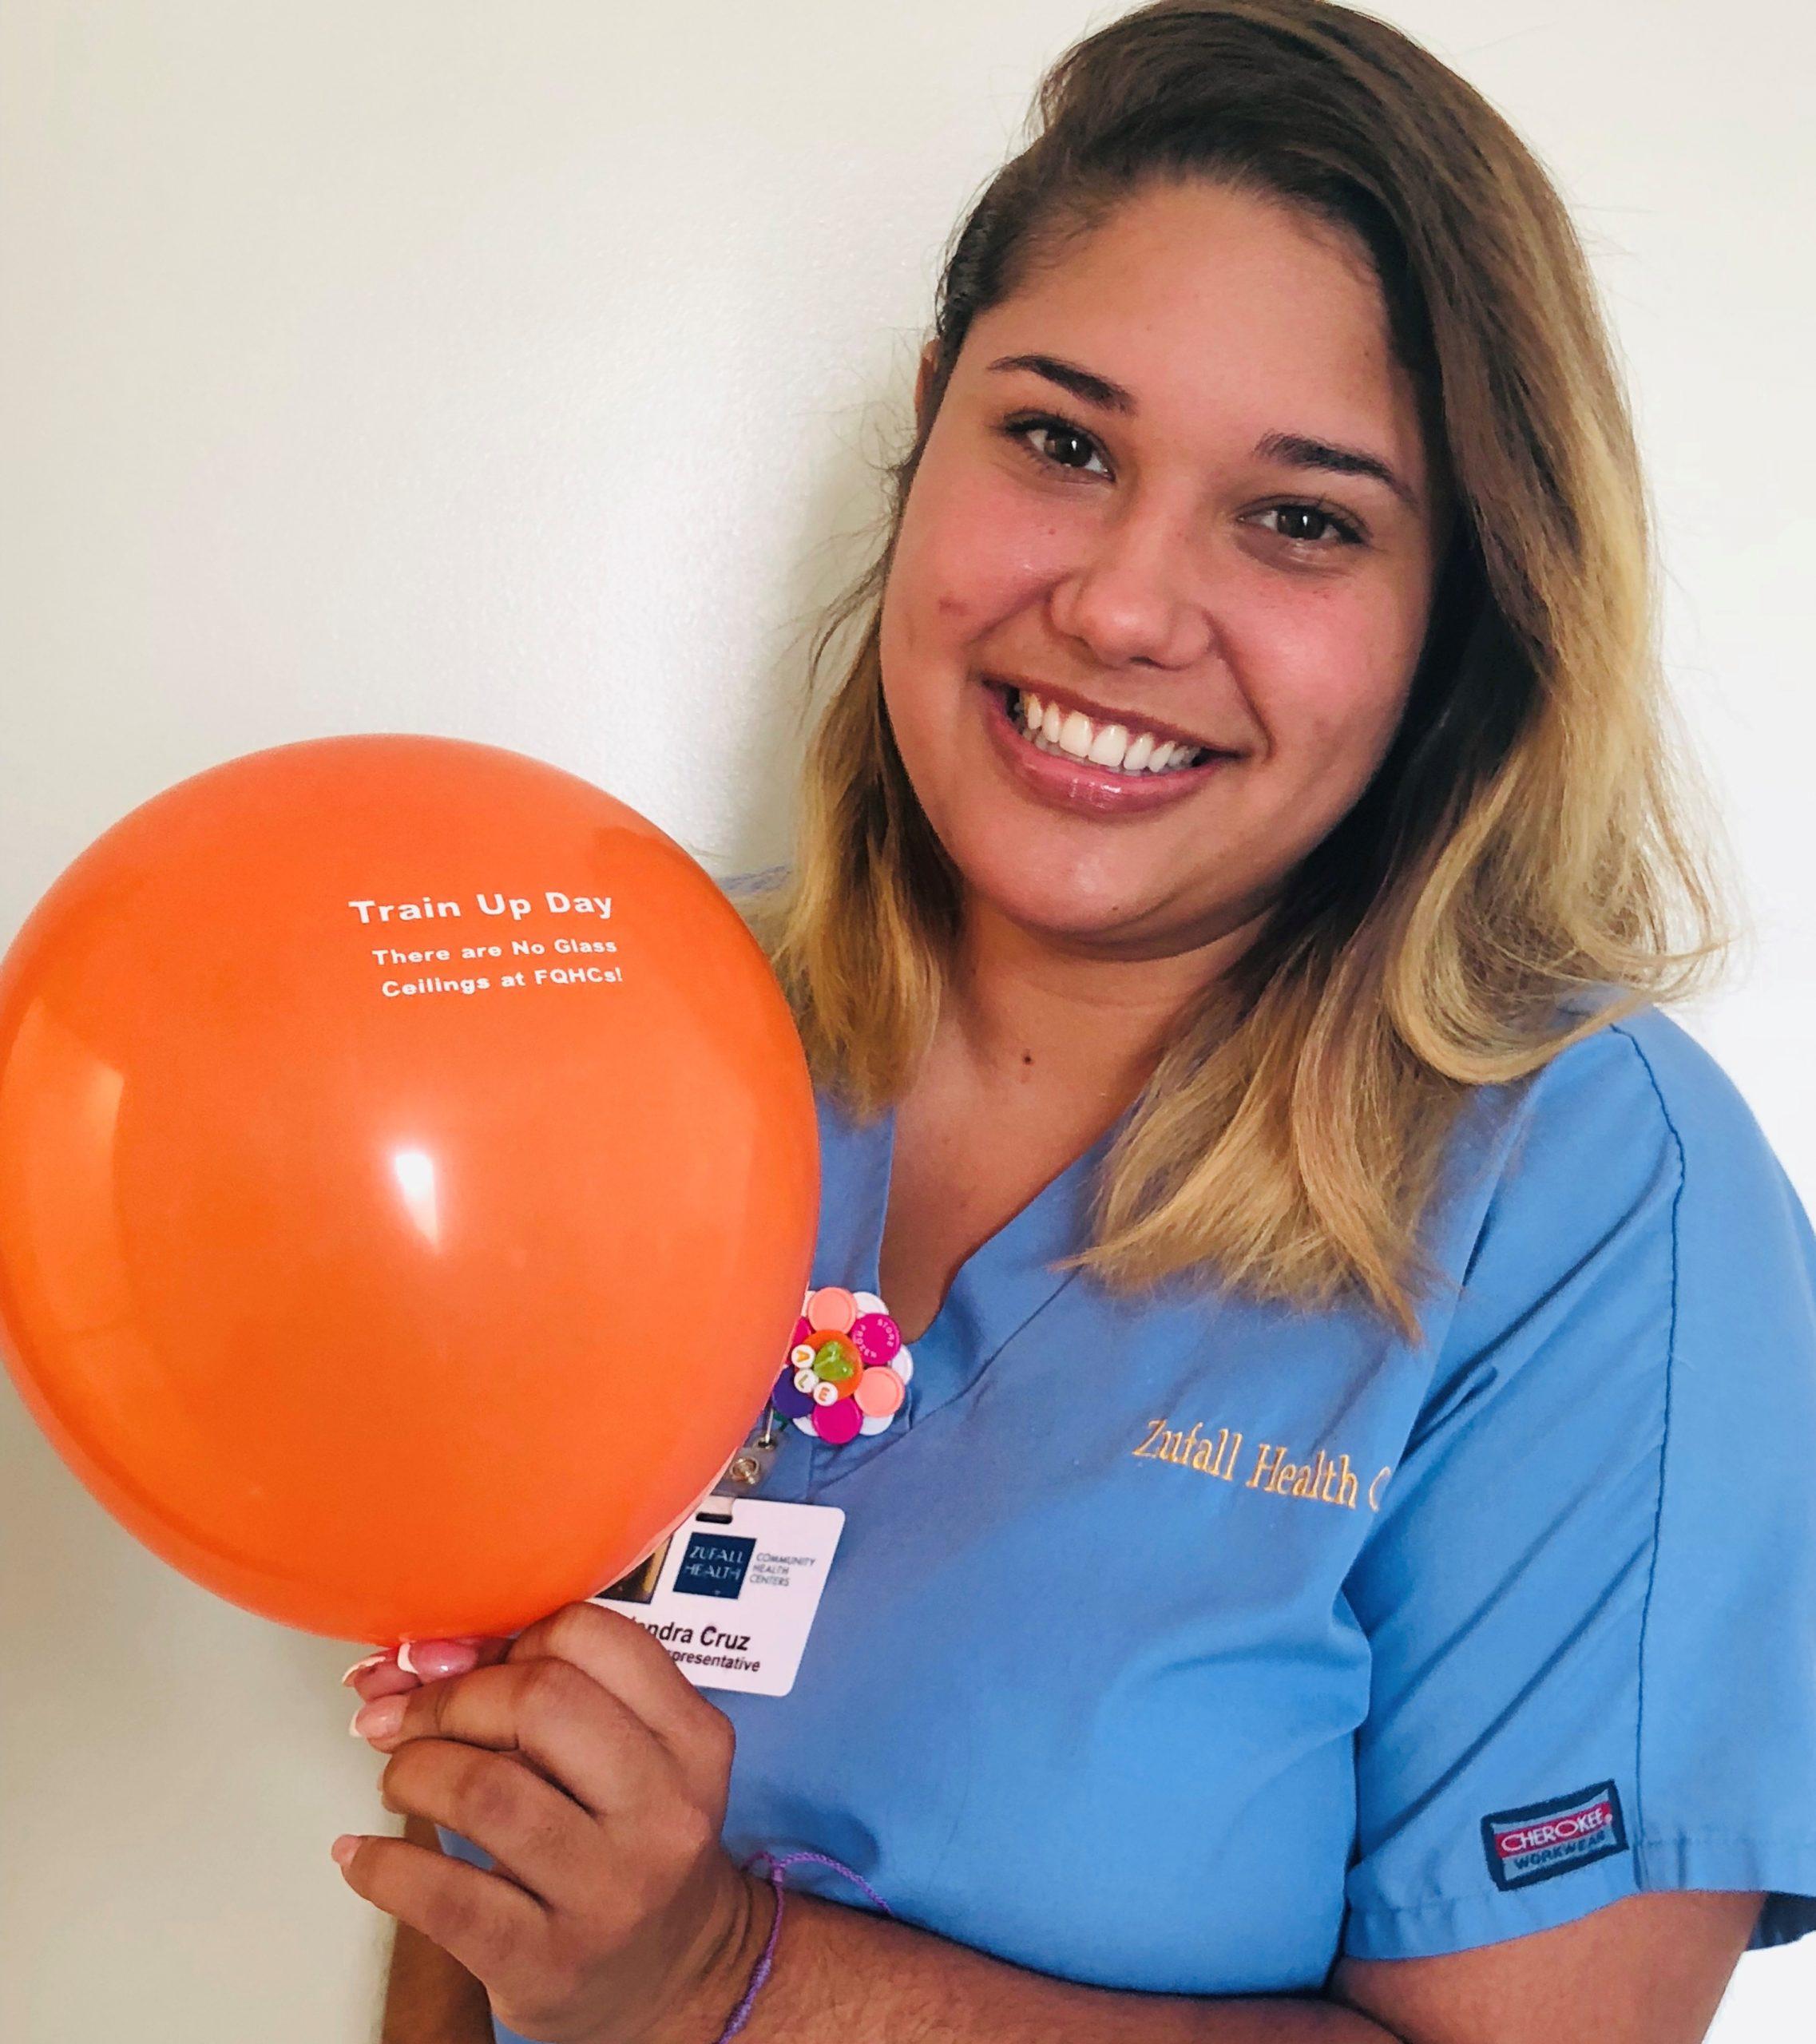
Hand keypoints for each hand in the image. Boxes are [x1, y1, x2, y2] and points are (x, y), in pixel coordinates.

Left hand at [334, 1602, 769, 2043]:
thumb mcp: (635, 1756)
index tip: (475, 1665)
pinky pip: (442, 1895)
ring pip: (483, 1788)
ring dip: (411, 1770)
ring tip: (397, 1780)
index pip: (591, 1634)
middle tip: (408, 1719)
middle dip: (449, 1699)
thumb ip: (549, 1693)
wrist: (680, 1973)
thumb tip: (417, 1656)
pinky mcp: (549, 1962)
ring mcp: (609, 1891)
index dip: (512, 1637)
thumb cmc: (635, 1840)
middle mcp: (664, 1810)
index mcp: (692, 1739)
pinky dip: (382, 1865)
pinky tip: (363, 1854)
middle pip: (536, 1700)